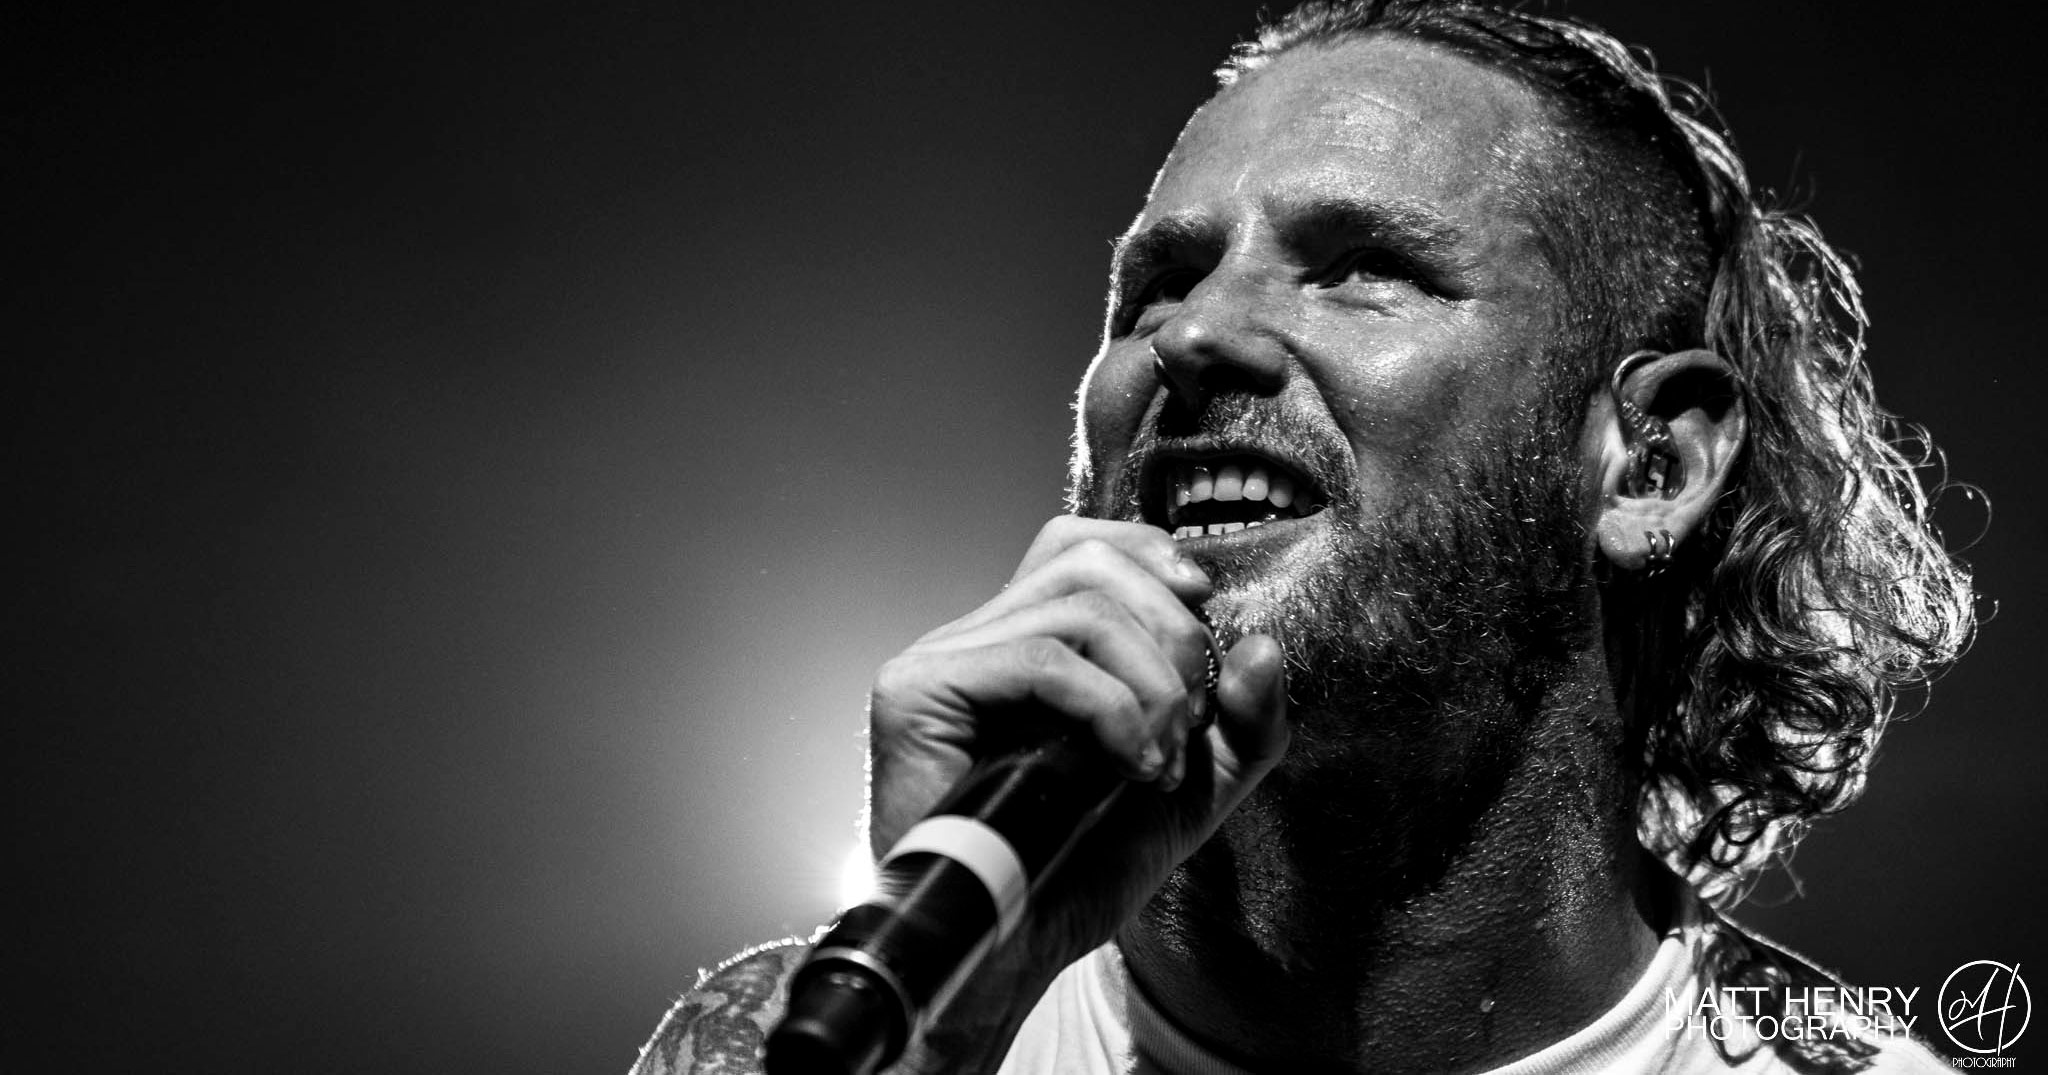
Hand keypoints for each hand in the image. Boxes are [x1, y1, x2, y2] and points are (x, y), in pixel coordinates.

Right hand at [865, 517, 1289, 1071]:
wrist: (1015, 954)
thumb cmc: (1084, 870)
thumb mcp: (1194, 788)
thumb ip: (1242, 720)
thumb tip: (1262, 644)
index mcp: (1028, 641)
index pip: (1080, 543)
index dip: (1151, 554)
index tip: (1208, 608)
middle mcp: (978, 638)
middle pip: (1089, 560)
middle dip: (1172, 632)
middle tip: (1190, 719)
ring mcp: (942, 659)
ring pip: (1077, 607)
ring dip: (1152, 683)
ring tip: (1159, 760)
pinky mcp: (917, 691)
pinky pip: (1038, 658)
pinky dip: (1110, 707)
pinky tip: (1129, 765)